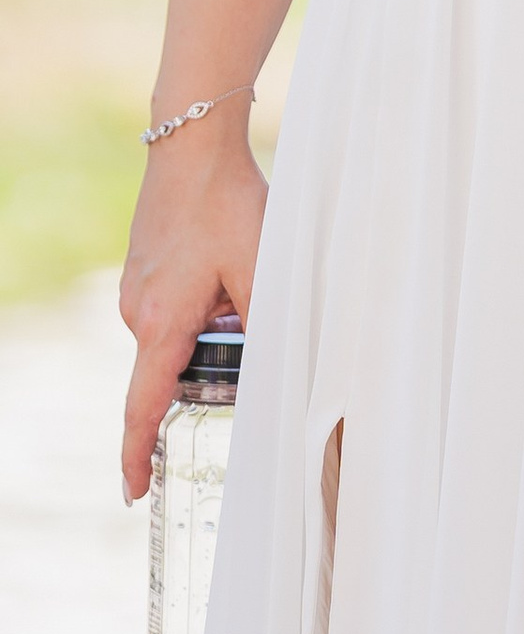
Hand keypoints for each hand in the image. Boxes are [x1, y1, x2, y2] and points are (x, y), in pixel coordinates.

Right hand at [121, 120, 265, 502]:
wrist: (191, 141)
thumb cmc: (227, 202)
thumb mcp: (260, 266)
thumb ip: (265, 322)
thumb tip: (278, 365)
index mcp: (161, 323)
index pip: (143, 407)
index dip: (137, 455)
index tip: (134, 492)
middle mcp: (137, 311)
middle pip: (173, 366)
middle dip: (212, 359)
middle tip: (246, 316)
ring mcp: (135, 287)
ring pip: (177, 332)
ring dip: (211, 322)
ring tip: (241, 274)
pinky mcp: (143, 266)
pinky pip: (172, 304)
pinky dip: (202, 299)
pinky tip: (226, 260)